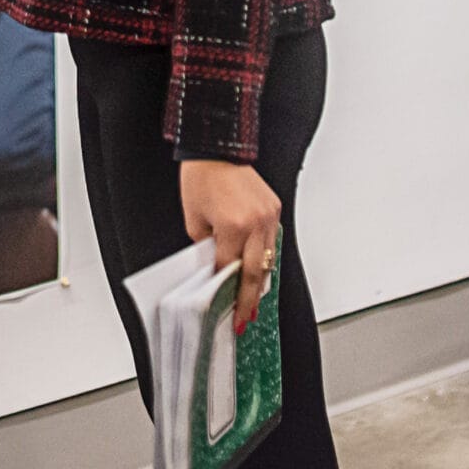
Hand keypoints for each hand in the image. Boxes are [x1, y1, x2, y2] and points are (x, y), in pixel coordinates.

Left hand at [179, 160, 280, 334]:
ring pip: (268, 259)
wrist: (217, 148)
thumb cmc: (201, 178)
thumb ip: (207, 247)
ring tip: (253, 303)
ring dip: (259, 281)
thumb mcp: (194, 220)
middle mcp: (255, 222)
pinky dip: (265, 257)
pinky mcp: (274, 208)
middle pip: (254, 272)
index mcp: (233, 226)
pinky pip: (272, 241)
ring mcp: (268, 215)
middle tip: (246, 319)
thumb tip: (215, 268)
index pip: (229, 270)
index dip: (226, 293)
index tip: (227, 310)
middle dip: (248, 300)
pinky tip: (259, 271)